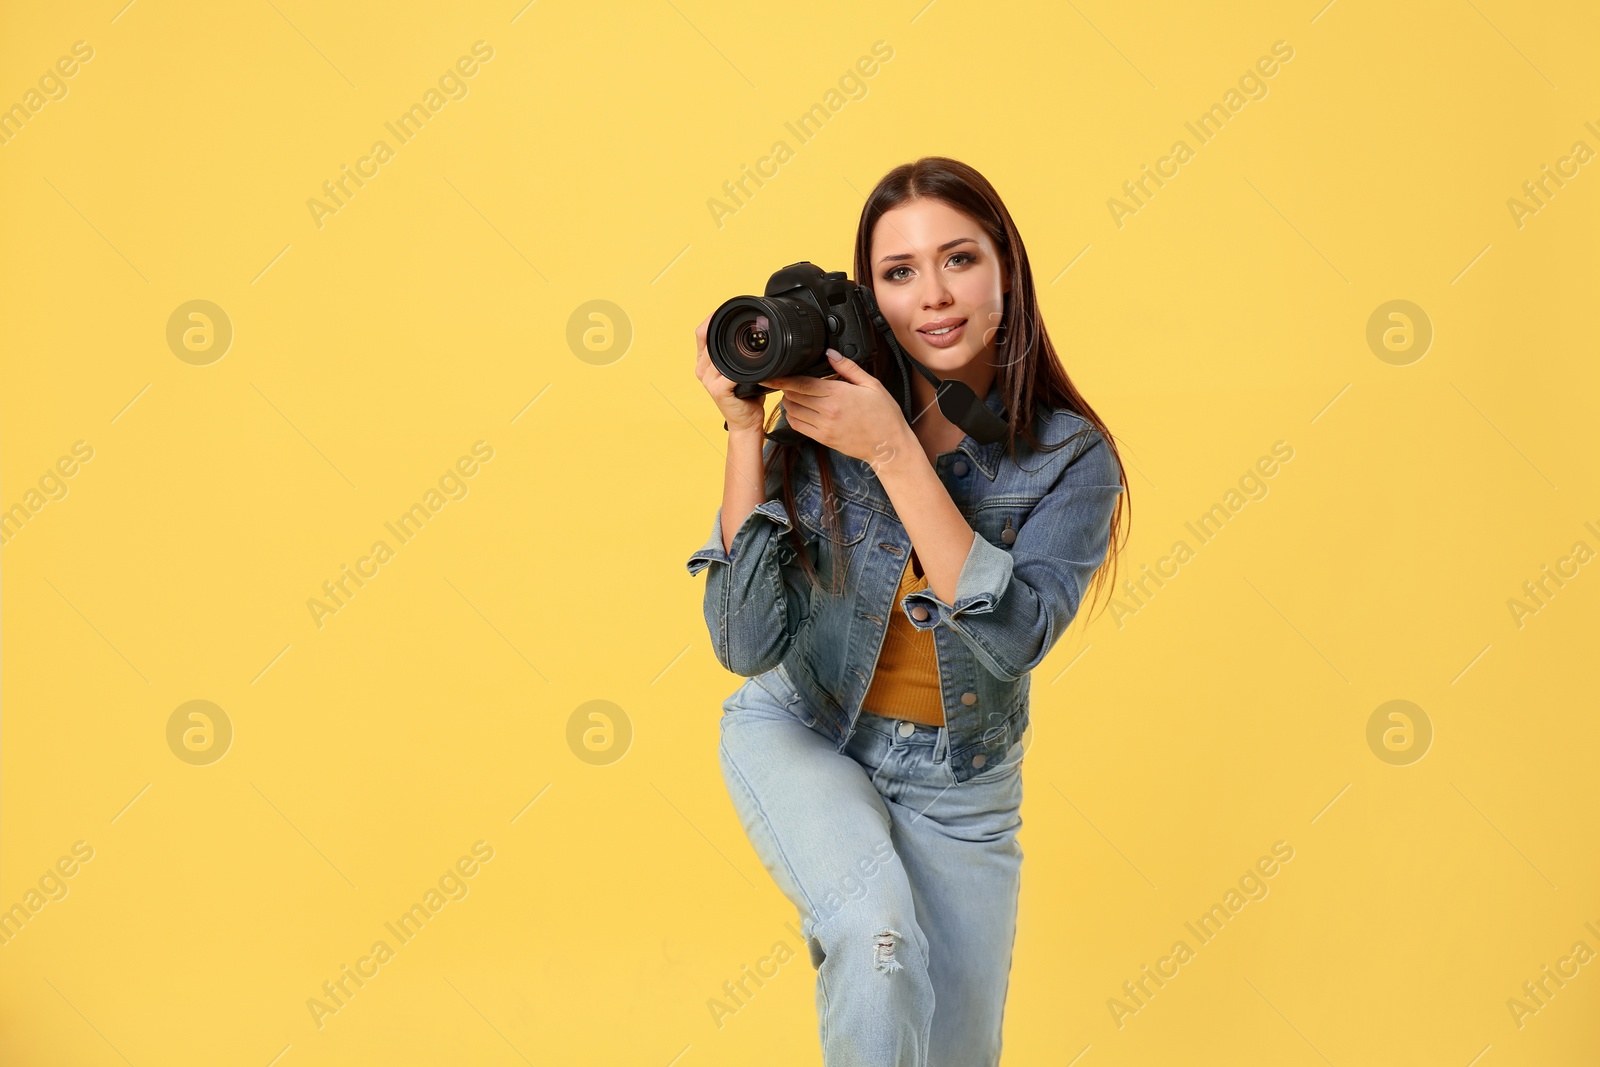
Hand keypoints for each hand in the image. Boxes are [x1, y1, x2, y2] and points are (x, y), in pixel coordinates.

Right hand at [695, 312, 766, 433]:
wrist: (746, 422)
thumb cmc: (746, 397)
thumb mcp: (741, 370)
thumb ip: (740, 354)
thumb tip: (755, 336)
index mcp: (705, 362)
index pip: (701, 333)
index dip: (711, 318)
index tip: (726, 310)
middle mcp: (702, 369)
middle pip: (707, 338)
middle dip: (724, 325)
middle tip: (746, 320)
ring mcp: (708, 379)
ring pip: (718, 352)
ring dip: (735, 345)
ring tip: (752, 339)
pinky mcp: (718, 389)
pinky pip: (730, 372)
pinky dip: (742, 367)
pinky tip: (754, 364)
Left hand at [762, 351, 910, 464]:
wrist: (889, 445)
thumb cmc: (884, 415)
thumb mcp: (871, 385)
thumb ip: (848, 368)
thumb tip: (830, 353)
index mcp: (838, 394)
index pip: (802, 383)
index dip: (783, 378)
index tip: (771, 375)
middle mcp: (827, 411)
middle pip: (793, 395)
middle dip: (786, 387)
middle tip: (787, 380)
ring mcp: (823, 427)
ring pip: (793, 411)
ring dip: (788, 401)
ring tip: (793, 393)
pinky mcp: (823, 438)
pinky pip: (798, 426)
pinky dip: (792, 416)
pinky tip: (797, 409)